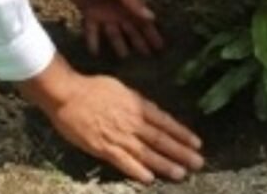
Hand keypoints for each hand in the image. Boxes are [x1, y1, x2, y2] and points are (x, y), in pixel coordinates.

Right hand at [19, 56, 203, 183]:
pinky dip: (137, 170)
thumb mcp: (120, 88)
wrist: (67, 94)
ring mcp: (118, 136)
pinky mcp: (103, 148)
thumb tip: (151, 112)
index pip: (165, 122)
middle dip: (181, 152)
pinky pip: (124, 162)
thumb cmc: (92, 87)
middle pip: (161, 139)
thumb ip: (136, 102)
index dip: (182, 133)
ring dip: (165, 164)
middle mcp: (132, 122)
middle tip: (198, 163)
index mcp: (136, 105)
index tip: (197, 143)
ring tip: (181, 174)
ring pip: (147, 153)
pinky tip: (150, 178)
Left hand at [60, 0, 163, 58]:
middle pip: (132, 30)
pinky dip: (93, 42)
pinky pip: (93, 32)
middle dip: (140, 43)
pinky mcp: (90, 15)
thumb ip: (133, 2)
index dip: (152, 34)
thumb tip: (152, 18)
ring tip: (124, 58)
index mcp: (129, 1)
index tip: (160, 48)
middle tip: (148, 59)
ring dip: (119, 45)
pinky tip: (95, 53)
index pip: (143, 21)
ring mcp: (104, 14)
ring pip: (114, 34)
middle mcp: (119, 10)